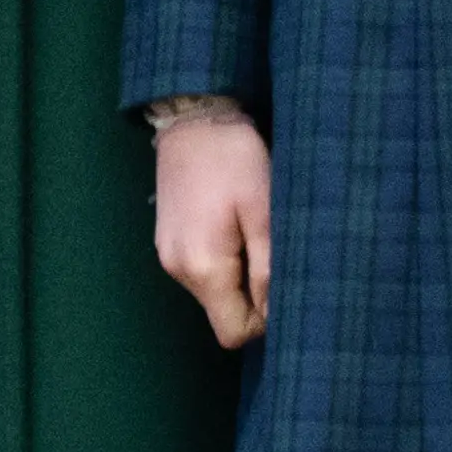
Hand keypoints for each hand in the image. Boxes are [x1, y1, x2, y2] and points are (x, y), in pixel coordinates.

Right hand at [152, 113, 271, 347]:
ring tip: (253, 233)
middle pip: (223, 314)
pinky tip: (233, 226)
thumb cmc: (235, 160)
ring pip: (214, 293)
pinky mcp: (168, 242)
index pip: (234, 332)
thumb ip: (269, 269)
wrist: (193, 118)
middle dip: (254, 297)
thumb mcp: (264, 212)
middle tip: (274, 253)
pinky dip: (223, 263)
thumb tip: (276, 314)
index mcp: (203, 267)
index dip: (264, 322)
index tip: (283, 286)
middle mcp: (178, 270)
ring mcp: (169, 256)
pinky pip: (202, 272)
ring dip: (239, 276)